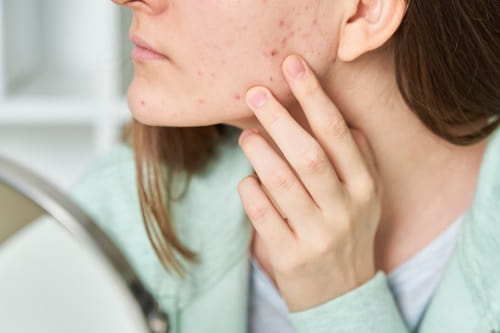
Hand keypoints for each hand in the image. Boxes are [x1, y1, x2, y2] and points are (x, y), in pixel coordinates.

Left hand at [237, 54, 382, 312]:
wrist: (341, 292)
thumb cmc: (347, 231)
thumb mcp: (365, 195)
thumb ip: (355, 157)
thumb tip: (330, 116)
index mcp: (365, 187)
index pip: (337, 133)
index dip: (314, 96)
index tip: (292, 65)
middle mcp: (345, 209)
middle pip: (308, 154)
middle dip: (279, 118)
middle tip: (254, 93)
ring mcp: (318, 234)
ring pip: (282, 182)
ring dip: (259, 152)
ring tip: (247, 135)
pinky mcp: (290, 255)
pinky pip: (261, 213)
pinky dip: (250, 189)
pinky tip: (248, 179)